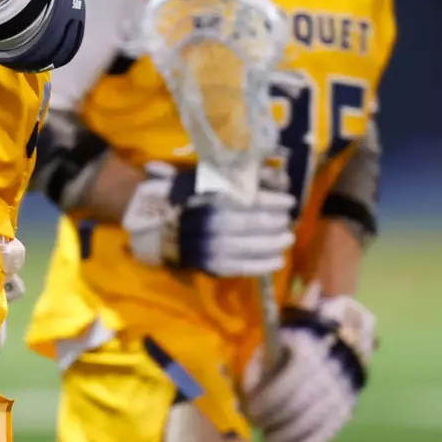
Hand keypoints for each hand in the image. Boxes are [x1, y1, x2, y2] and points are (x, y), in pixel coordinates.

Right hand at [124, 161, 293, 276]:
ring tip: (288, 239)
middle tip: (289, 221)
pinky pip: (239, 267)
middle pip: (253, 223)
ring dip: (273, 244)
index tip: (290, 200)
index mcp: (209, 196)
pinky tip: (277, 261)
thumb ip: (242, 174)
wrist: (151, 222)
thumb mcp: (208, 175)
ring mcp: (209, 245)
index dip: (274, 201)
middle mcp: (211, 221)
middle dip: (275, 222)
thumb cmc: (182, 194)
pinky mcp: (208, 264)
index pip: (250, 199)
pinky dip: (261, 265)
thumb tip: (278, 176)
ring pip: (249, 246)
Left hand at [243, 293, 375, 441]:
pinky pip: (332, 429)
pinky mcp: (349, 405)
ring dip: (289, 435)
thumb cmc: (297, 339)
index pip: (286, 385)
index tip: (250, 411)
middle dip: (275, 421)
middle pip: (299, 406)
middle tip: (258, 426)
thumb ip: (258, 365)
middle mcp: (328, 373)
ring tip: (270, 440)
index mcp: (308, 352)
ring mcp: (342, 391)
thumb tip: (246, 394)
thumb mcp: (274, 341)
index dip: (266, 402)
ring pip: (315, 421)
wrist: (342, 334)